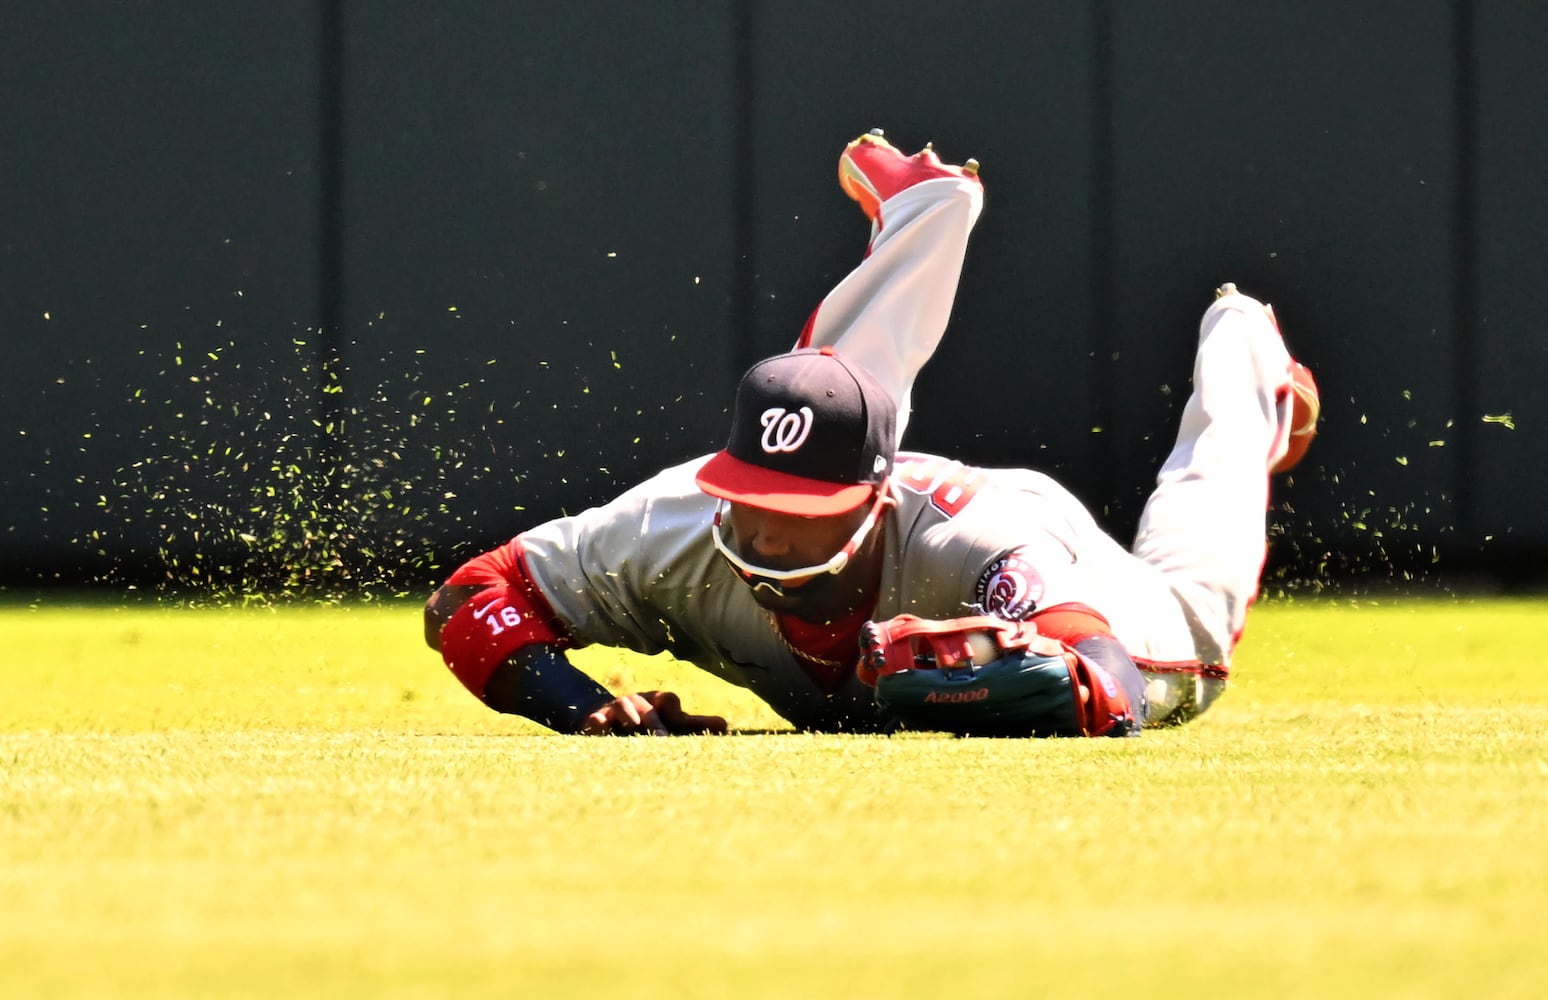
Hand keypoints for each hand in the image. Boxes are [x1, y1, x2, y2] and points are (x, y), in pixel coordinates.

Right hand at [581, 691, 727, 735]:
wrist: (606, 720)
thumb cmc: (646, 724)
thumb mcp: (670, 725)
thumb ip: (694, 726)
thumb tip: (725, 725)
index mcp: (658, 703)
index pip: (669, 701)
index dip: (676, 711)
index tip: (686, 722)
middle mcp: (640, 701)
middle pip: (650, 706)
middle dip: (655, 720)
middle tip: (663, 739)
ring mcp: (617, 708)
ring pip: (624, 704)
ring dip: (630, 714)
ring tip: (634, 726)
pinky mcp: (598, 718)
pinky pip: (597, 717)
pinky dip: (597, 720)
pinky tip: (596, 725)